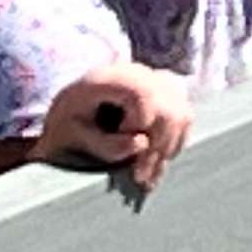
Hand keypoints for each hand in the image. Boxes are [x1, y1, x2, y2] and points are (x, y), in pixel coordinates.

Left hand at [33, 65, 194, 190]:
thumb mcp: (69, 133)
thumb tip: (141, 143)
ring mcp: (157, 81)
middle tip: (139, 178)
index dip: (138, 124)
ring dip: (167, 149)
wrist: (71, 107)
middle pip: (167, 108)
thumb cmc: (67, 121)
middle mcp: (140, 73)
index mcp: (111, 77)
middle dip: (157, 148)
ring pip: (181, 115)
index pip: (143, 95)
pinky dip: (174, 142)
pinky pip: (184, 118)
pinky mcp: (169, 94)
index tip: (122, 144)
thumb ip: (102, 142)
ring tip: (148, 176)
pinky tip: (157, 161)